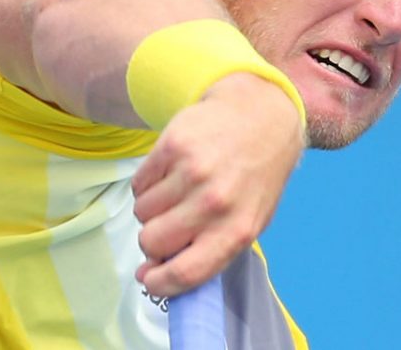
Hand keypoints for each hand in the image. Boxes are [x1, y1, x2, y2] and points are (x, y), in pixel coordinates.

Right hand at [131, 72, 304, 296]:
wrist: (261, 116)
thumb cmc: (254, 177)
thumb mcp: (248, 221)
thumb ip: (207, 251)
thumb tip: (152, 273)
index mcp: (237, 230)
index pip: (187, 271)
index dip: (159, 283)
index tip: (147, 279)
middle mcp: (215, 202)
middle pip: (153, 241)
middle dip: (153, 239)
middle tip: (168, 225)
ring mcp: (192, 171)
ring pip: (141, 211)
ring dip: (151, 209)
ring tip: (175, 193)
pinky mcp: (172, 145)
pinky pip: (139, 183)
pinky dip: (148, 185)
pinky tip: (170, 174)